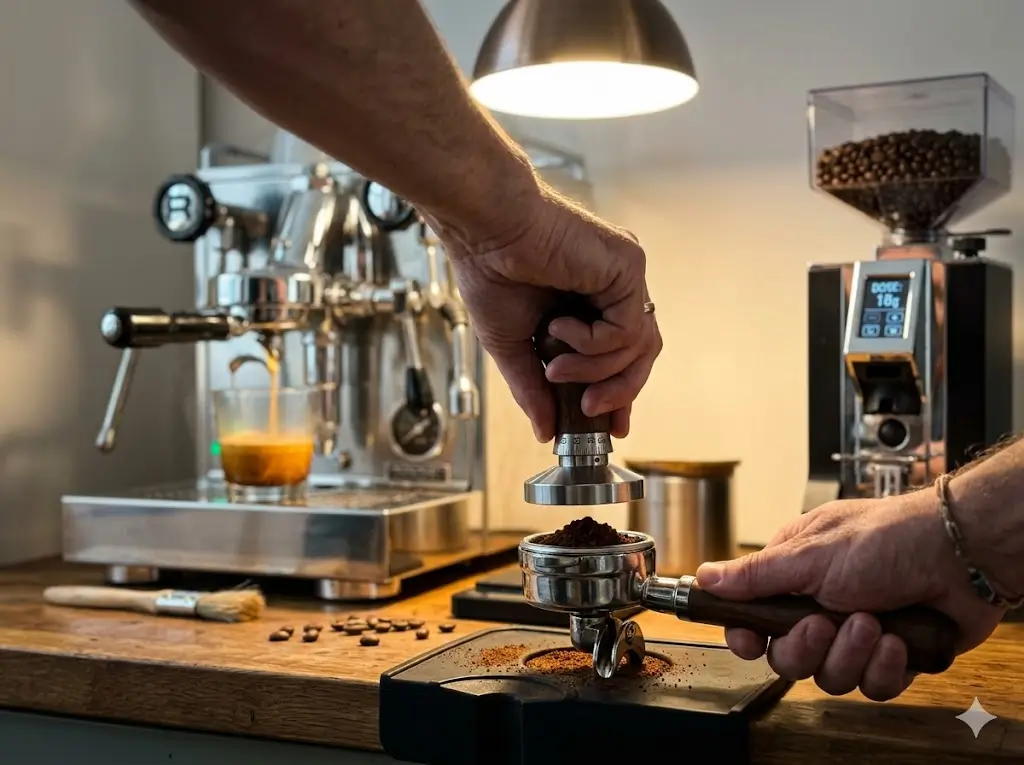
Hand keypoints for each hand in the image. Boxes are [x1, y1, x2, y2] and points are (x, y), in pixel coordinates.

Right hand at [427, 181, 661, 441]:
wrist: (485, 231)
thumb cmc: (491, 272)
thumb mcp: (513, 346)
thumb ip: (534, 388)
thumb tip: (545, 430)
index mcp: (592, 300)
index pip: (623, 353)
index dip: (620, 390)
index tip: (612, 425)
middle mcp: (615, 285)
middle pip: (641, 354)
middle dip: (619, 391)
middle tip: (589, 410)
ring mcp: (625, 275)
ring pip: (638, 347)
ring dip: (594, 371)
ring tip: (555, 367)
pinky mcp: (628, 266)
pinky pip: (628, 329)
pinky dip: (594, 344)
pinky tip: (560, 327)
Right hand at [695, 490, 1003, 700]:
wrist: (961, 554)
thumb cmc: (889, 538)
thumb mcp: (811, 553)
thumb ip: (757, 574)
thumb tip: (706, 576)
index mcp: (793, 574)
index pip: (752, 617)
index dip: (747, 635)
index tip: (750, 639)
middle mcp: (820, 605)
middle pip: (786, 656)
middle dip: (805, 646)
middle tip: (824, 623)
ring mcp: (855, 633)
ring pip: (828, 676)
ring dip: (850, 653)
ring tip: (873, 623)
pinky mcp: (890, 657)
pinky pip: (870, 686)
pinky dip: (884, 666)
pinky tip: (896, 639)